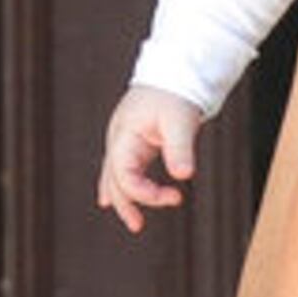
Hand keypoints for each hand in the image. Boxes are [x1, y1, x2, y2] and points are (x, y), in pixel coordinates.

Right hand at [98, 86, 208, 233]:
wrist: (172, 70)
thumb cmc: (174, 92)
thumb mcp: (180, 120)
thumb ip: (180, 148)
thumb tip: (184, 175)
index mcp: (124, 135)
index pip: (125, 175)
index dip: (145, 193)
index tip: (176, 196)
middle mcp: (118, 140)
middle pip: (114, 180)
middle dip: (126, 203)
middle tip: (137, 226)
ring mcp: (124, 141)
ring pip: (115, 176)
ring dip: (123, 198)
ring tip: (132, 220)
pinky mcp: (135, 141)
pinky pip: (123, 169)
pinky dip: (121, 185)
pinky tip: (113, 199)